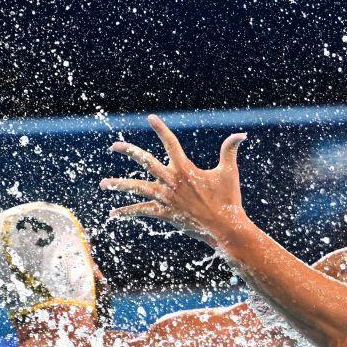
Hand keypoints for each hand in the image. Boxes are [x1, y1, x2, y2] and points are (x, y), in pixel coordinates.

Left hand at [101, 114, 248, 244]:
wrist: (225, 227)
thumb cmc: (228, 200)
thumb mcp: (229, 172)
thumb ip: (230, 150)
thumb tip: (242, 134)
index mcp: (185, 168)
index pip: (170, 143)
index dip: (161, 129)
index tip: (151, 118)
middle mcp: (171, 180)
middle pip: (144, 161)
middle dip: (128, 151)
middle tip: (114, 146)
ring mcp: (166, 197)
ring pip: (136, 187)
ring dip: (118, 184)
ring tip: (104, 184)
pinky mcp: (164, 213)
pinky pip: (141, 211)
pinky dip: (127, 212)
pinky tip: (113, 214)